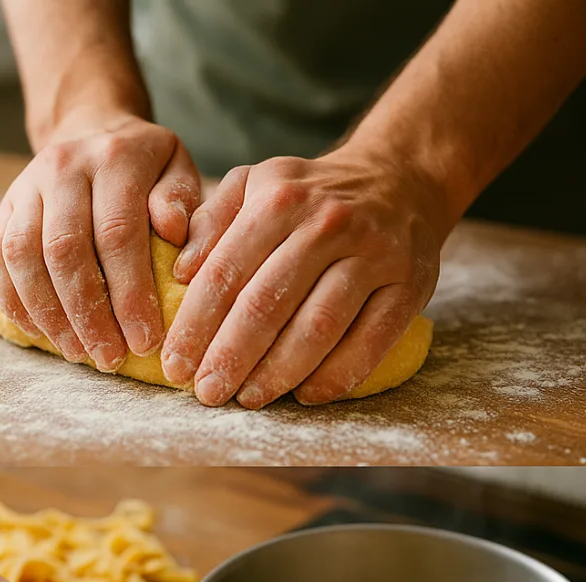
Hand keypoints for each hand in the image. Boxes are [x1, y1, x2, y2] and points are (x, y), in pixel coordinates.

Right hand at [0, 113, 201, 369]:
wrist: (90, 129)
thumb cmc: (145, 167)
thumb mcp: (177, 168)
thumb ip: (181, 199)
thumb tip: (173, 231)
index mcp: (116, 157)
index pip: (118, 233)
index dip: (130, 294)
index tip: (145, 341)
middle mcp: (64, 167)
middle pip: (66, 250)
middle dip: (88, 314)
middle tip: (109, 358)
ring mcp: (27, 187)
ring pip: (24, 258)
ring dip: (49, 315)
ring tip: (77, 353)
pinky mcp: (4, 207)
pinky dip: (14, 302)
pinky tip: (40, 333)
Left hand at [162, 146, 446, 407]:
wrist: (399, 178)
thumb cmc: (307, 196)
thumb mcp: (252, 186)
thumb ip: (209, 223)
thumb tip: (178, 272)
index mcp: (278, 201)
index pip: (225, 272)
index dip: (195, 325)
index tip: (174, 365)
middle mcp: (327, 225)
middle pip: (268, 304)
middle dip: (230, 356)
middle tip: (207, 393)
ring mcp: (374, 255)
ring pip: (319, 326)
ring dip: (279, 372)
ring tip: (248, 399)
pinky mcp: (411, 285)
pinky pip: (372, 340)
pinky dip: (338, 374)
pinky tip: (306, 395)